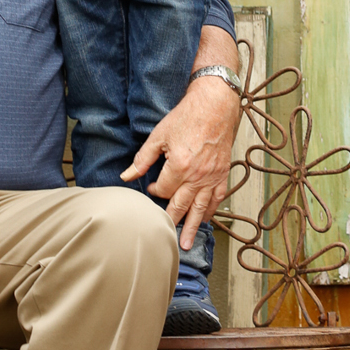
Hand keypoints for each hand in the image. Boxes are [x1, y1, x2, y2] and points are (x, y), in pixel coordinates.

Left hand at [121, 76, 239, 248]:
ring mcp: (212, 176)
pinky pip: (217, 198)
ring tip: (187, 244)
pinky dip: (211, 210)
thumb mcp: (159, 135)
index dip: (156, 191)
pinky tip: (206, 219)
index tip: (153, 188)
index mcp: (179, 165)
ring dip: (194, 227)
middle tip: (167, 239)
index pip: (164, 190)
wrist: (215, 105)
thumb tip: (127, 176)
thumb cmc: (187, 116)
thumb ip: (142, 159)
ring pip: (201, 208)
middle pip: (182, 205)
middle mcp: (197, 175)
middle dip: (173, 221)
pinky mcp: (223, 173)